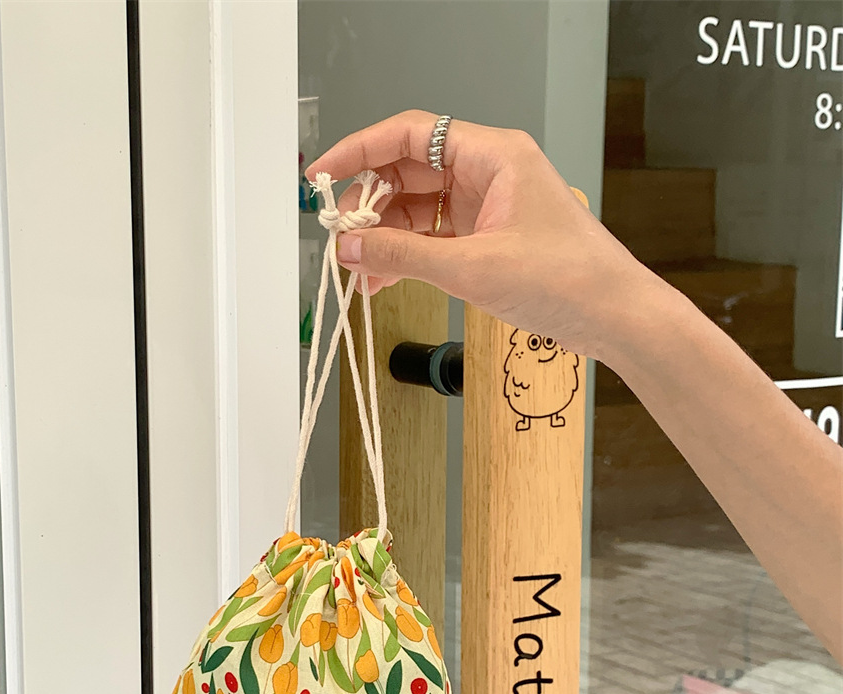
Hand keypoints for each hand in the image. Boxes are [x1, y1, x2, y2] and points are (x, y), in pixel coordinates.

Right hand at [305, 110, 662, 360]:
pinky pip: (432, 238)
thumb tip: (350, 247)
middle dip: (369, 206)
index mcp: (493, 155)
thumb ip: (402, 255)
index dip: (359, 151)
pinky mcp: (486, 238)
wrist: (612, 317)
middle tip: (341, 238)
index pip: (409, 135)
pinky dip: (406, 256)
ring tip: (358, 269)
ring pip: (417, 210)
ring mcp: (487, 207)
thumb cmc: (569, 279)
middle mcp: (488, 173)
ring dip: (384, 238)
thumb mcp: (473, 267)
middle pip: (408, 173)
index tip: (323, 175)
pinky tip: (381, 277)